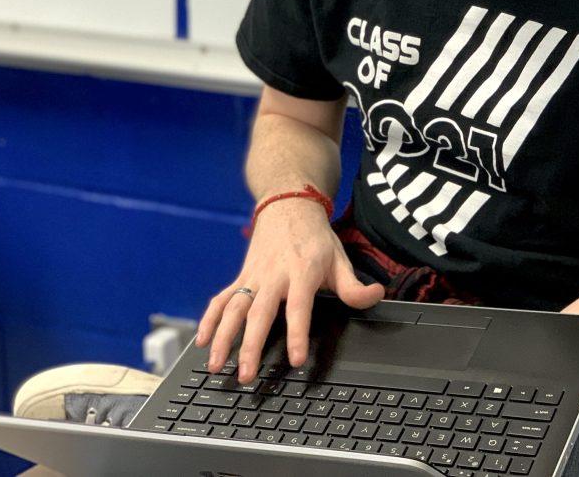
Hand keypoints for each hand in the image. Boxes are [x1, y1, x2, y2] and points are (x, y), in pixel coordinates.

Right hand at [195, 198, 383, 383]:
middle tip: (246, 374)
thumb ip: (354, 285)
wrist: (288, 205)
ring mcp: (253, 276)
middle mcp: (274, 275)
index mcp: (301, 272)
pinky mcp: (241, 277)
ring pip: (234, 308)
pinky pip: (221, 299)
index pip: (298, 308)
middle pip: (259, 313)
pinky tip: (202, 341)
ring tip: (217, 366)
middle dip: (250, 345)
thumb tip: (376, 295)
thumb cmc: (315, 238)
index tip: (296, 359)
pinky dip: (209, 319)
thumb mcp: (340, 258)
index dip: (297, 334)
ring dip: (223, 337)